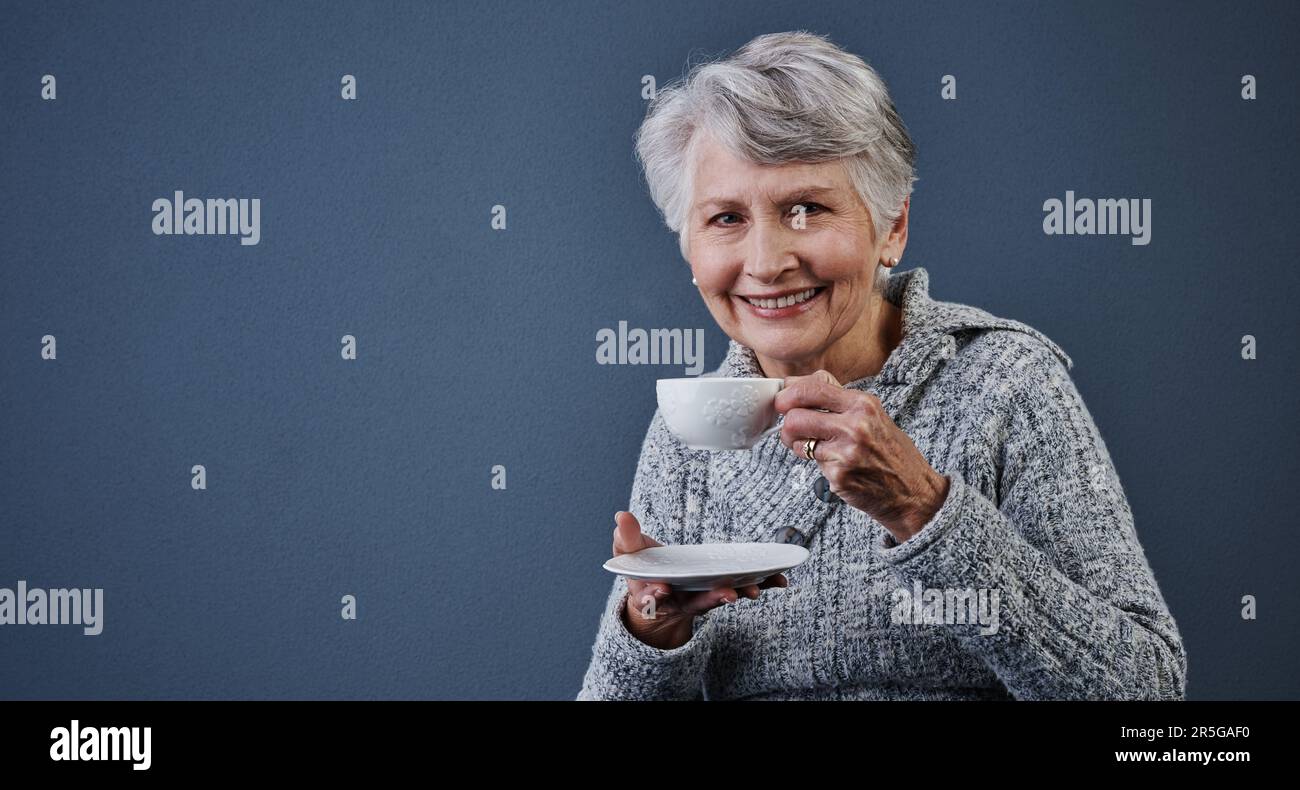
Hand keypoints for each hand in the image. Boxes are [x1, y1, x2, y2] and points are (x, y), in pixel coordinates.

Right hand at [612, 510, 787, 650]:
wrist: (658, 594)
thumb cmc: (643, 571)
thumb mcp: (629, 555)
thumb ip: (626, 537)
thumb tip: (621, 515)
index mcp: (654, 593)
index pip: (653, 597)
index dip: (655, 595)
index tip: (659, 591)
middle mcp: (682, 600)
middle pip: (696, 602)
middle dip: (711, 599)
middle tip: (727, 595)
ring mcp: (704, 596)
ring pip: (722, 597)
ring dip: (738, 592)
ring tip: (753, 590)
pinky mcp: (722, 589)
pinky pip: (743, 587)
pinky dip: (760, 584)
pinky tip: (779, 580)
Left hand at [773, 370, 949, 541]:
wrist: (913, 492)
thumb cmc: (890, 453)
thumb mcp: (872, 415)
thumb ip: (837, 398)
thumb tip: (795, 384)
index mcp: (863, 404)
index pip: (812, 388)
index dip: (788, 394)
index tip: (783, 401)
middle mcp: (855, 425)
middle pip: (794, 415)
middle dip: (787, 424)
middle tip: (794, 430)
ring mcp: (846, 451)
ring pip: (795, 439)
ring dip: (797, 444)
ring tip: (816, 448)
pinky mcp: (839, 475)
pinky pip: (809, 462)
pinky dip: (816, 464)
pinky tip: (836, 466)